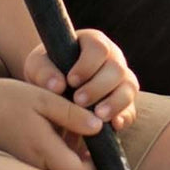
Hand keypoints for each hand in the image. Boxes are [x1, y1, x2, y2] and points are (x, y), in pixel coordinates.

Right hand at [0, 77, 103, 169]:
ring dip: (66, 158)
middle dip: (80, 161)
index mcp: (43, 149)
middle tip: (80, 134)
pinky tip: (47, 134)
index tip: (93, 143)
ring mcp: (25, 169)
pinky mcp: (18, 166)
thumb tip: (99, 128)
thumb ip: (71, 114)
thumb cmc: (7, 99)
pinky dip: (51, 157)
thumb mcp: (43, 98)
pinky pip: (42, 169)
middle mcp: (34, 166)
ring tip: (63, 130)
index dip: (93, 163)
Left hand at [24, 28, 138, 131]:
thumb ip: (43, 72)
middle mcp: (113, 58)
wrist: (54, 91)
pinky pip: (131, 109)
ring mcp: (122, 80)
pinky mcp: (125, 102)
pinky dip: (124, 117)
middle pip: (116, 68)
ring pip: (129, 88)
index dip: (87, 65)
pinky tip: (113, 125)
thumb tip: (57, 86)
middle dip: (98, 87)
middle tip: (79, 101)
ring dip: (115, 102)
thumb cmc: (47, 71)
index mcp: (93, 43)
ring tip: (98, 116)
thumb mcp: (38, 67)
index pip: (98, 48)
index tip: (71, 81)